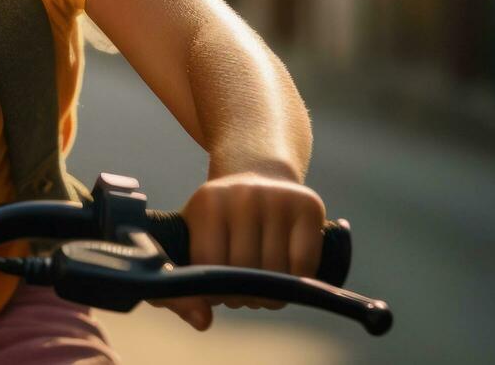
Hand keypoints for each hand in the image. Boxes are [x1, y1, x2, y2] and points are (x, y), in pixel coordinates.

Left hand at [151, 172, 325, 330]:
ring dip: (270, 294)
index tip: (218, 294)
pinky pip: (304, 264)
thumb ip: (186, 284)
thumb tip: (203, 322)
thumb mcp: (195, 234)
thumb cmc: (221, 219)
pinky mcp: (309, 205)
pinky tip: (286, 278)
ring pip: (276, 272)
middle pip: (244, 272)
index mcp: (208, 202)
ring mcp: (278, 198)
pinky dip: (298, 281)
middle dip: (244, 295)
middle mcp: (243, 195)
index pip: (209, 267)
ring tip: (262, 287)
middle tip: (243, 294)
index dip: (214, 292)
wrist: (258, 173)